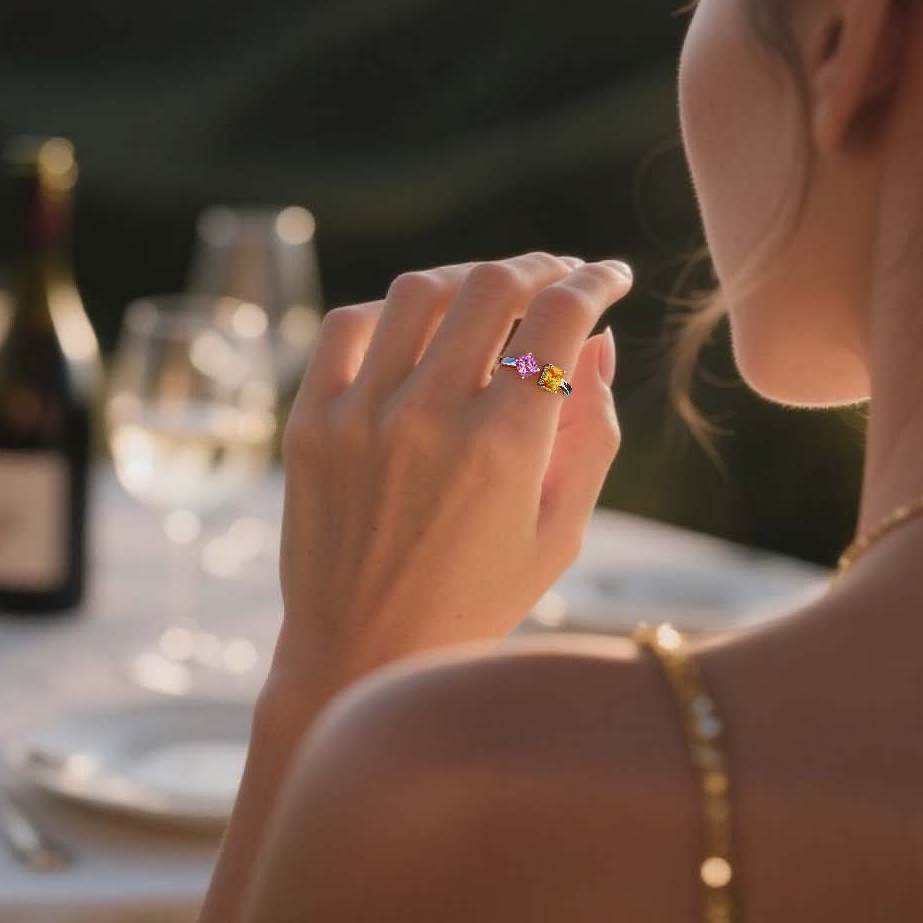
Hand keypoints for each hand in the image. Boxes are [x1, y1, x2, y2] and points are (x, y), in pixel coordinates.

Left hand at [269, 252, 633, 697]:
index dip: (597, 280)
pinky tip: (416, 324)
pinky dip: (390, 309)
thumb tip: (601, 343)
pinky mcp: (310, 423)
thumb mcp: (560, 533)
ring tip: (492, 291)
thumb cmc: (476, 602)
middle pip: (494, 286)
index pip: (560, 317)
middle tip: (559, 276)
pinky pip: (348, 325)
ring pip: (420, 290)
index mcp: (505, 448)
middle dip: (541, 267)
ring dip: (468, 276)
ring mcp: (361, 415)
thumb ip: (592, 434)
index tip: (612, 277)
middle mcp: (431, 417)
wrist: (360, 655)